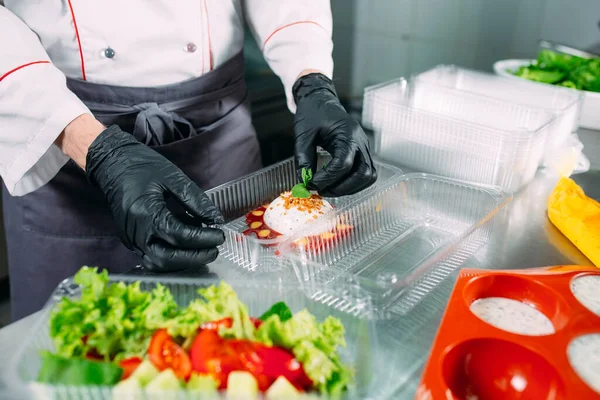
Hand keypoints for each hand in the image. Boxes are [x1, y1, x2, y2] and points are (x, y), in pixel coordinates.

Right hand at [85, 125, 224, 270]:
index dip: (203, 239)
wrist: (112, 164)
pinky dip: (172, 257)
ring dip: (184, 262)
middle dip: (195, 257)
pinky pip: (152, 257)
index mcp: (145, 213)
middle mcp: (136, 232)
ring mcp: (131, 239)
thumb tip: (216, 219)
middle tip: (215, 249)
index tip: (220, 235)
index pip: (178, 235)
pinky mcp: (131, 241)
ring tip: (204, 250)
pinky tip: (187, 247)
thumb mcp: (173, 177)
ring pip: (158, 264)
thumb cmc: (142, 167)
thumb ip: (196, 200)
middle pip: (167, 258)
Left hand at [292, 73, 376, 196]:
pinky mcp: (362, 152)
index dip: (327, 178)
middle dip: (342, 187)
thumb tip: (304, 180)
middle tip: (322, 190)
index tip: (312, 184)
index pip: (343, 164)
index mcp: (347, 134)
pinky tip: (337, 184)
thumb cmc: (312, 112)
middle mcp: (360, 141)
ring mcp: (364, 147)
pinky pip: (366, 172)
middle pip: (362, 174)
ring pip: (368, 176)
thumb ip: (303, 158)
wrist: (320, 99)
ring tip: (329, 188)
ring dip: (350, 188)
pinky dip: (354, 183)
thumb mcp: (303, 134)